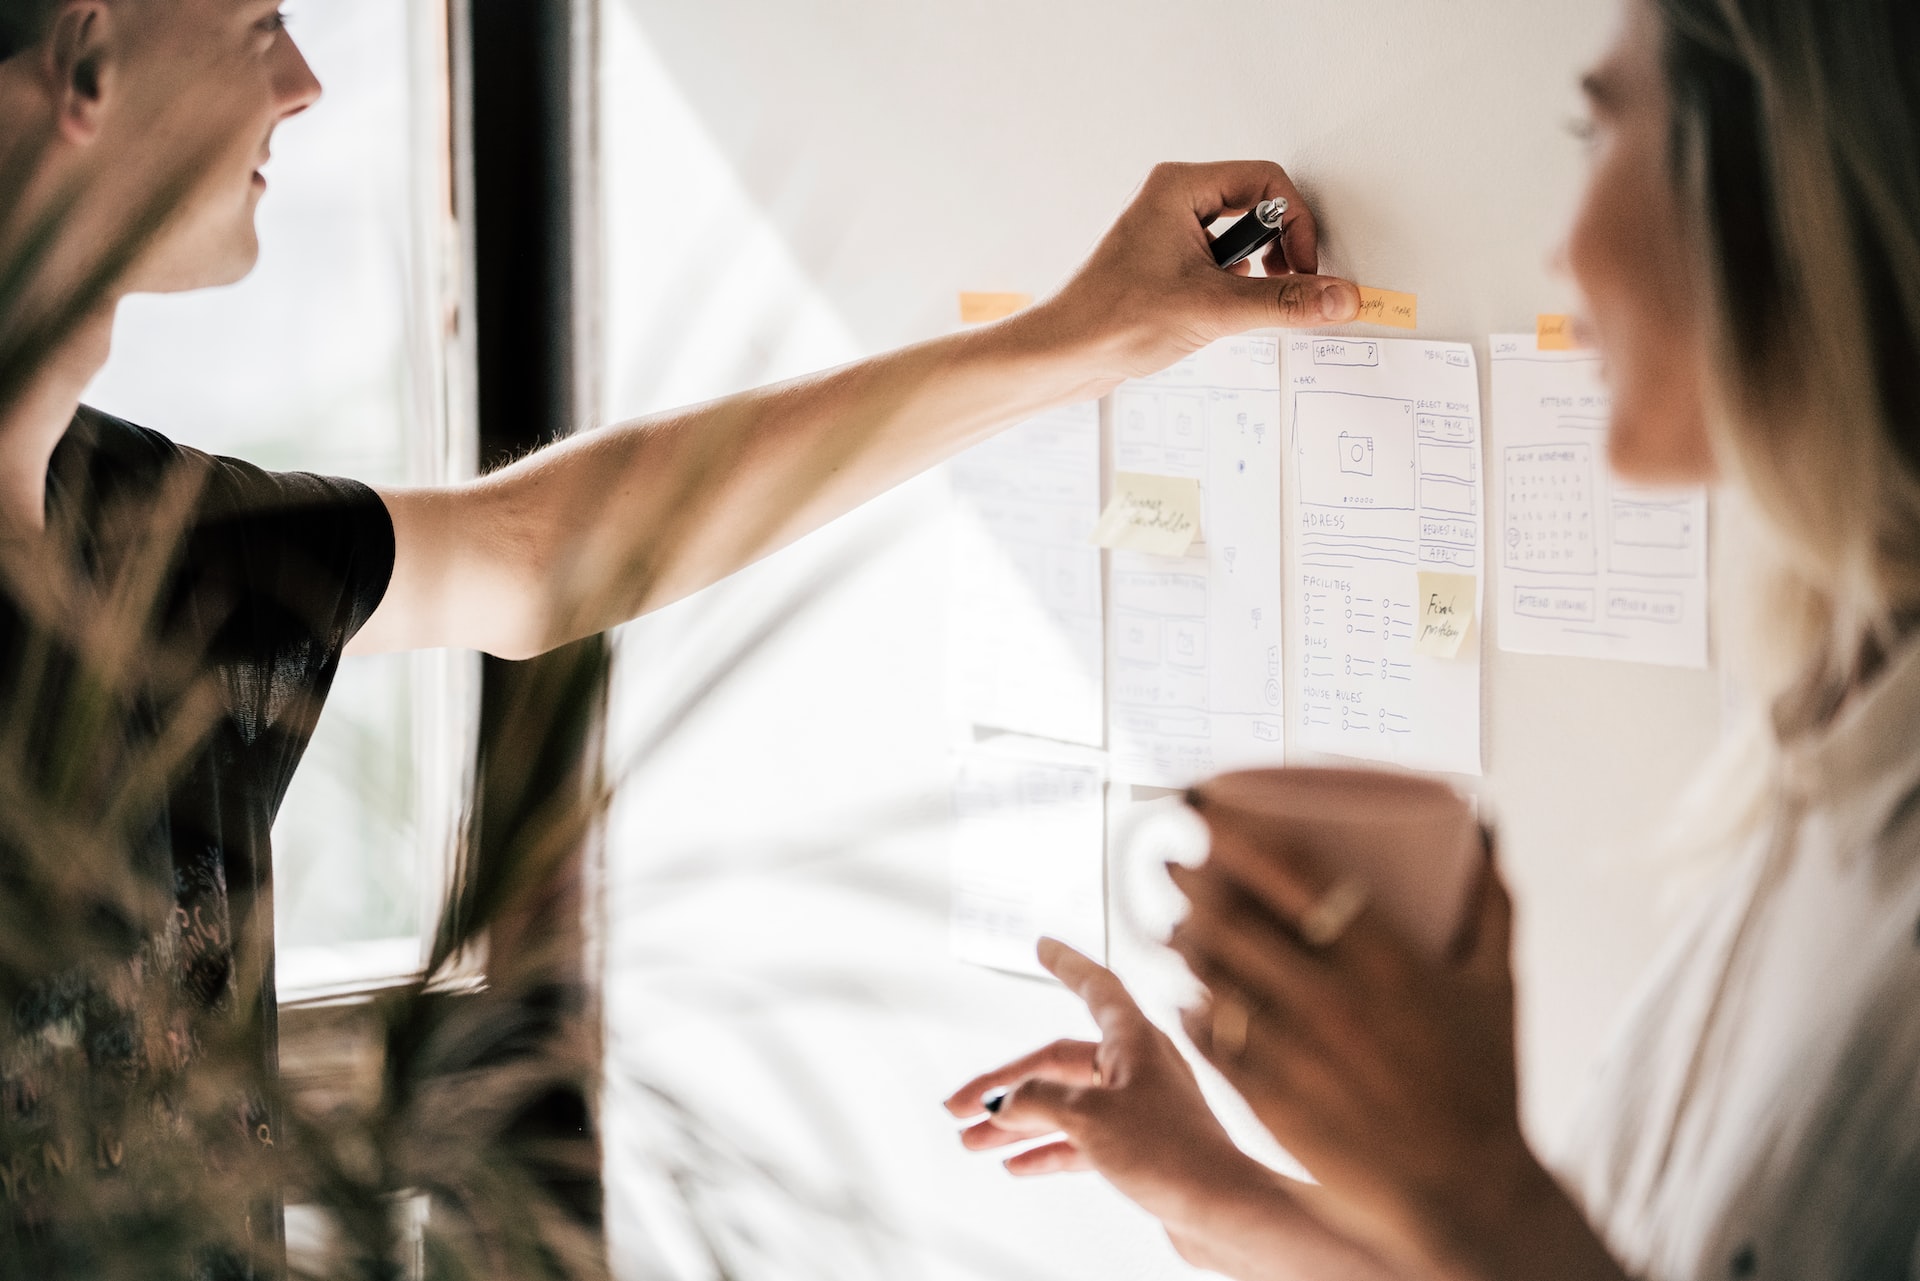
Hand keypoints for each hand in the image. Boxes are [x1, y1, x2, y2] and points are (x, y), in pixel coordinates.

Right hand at [943, 940, 1401, 1280]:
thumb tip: (1006, 1102)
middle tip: (960, 1107)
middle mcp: (1137, 1067)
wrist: (1223, 1214)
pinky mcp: (1140, 1149)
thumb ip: (1039, 1103)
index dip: (1065, 963)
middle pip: (1058, 1063)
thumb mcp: (1090, 1120)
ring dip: (1017, 1125)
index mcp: (1134, 1040)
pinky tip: (1017, 1164)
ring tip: (974, 1143)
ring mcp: (1139, 1109)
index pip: (1094, 986)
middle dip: (1005, 1086)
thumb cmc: (1172, 1155)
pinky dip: (1047, 1150)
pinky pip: (1081, 1141)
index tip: (1043, 944)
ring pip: (1064, 1106)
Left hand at [1016, 160, 1361, 387]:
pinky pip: (1219, 263)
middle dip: (1278, 250)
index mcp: (1177, 187)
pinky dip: (1233, 288)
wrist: (1064, 356)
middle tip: (1284, 284)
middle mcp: (1171, 201)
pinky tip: (1218, 315)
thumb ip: (1285, 302)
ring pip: (1239, 239)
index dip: (1296, 225)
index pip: (1267, 181)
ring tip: (1238, 304)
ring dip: (1253, 274)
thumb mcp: (1213, 309)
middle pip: (1257, 207)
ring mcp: (1168, 232)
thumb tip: (1338, 296)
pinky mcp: (1166, 264)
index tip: (1303, 268)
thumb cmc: (1110, 319)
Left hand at [1167, 845, 1551, 1278]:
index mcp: (1385, 960)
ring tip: (1175, 926)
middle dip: (1192, 882)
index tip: (1208, 811)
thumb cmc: (1486, 1088)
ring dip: (1184, 941)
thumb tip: (1482, 832)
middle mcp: (1330, 999)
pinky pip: (1211, 1037)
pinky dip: (1194, 1008)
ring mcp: (1293, 1051)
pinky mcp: (1268, 1099)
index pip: (1291, 873)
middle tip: (1174, 861)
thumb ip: (1492, 904)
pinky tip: (1189, 996)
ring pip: (1211, 974)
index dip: (1237, 834)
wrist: (1470, 1195)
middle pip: (1232, 918)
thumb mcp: (1500, 988)